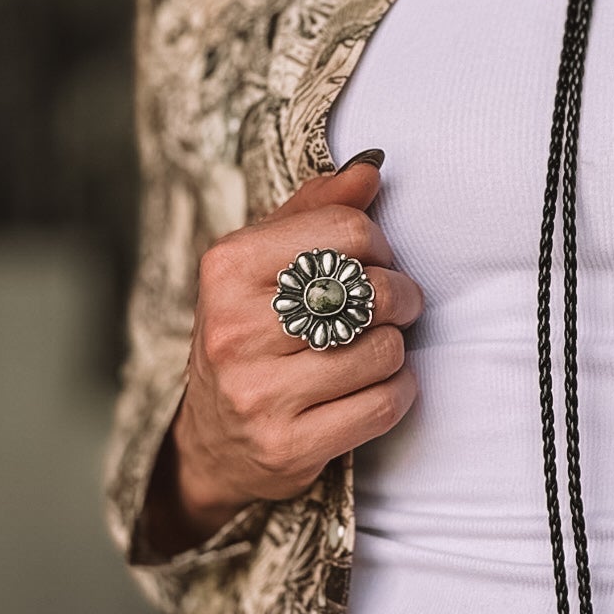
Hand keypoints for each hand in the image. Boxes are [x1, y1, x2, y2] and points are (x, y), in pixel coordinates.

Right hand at [146, 155, 422, 551]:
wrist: (214, 441)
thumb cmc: (250, 335)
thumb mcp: (264, 262)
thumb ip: (316, 210)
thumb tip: (370, 168)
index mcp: (226, 267)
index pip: (346, 231)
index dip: (379, 245)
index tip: (373, 263)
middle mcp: (234, 330)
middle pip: (371, 291)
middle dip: (399, 297)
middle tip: (392, 307)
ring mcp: (258, 394)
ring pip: (384, 351)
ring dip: (397, 350)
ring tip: (374, 350)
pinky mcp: (287, 446)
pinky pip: (383, 405)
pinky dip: (398, 392)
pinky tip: (377, 387)